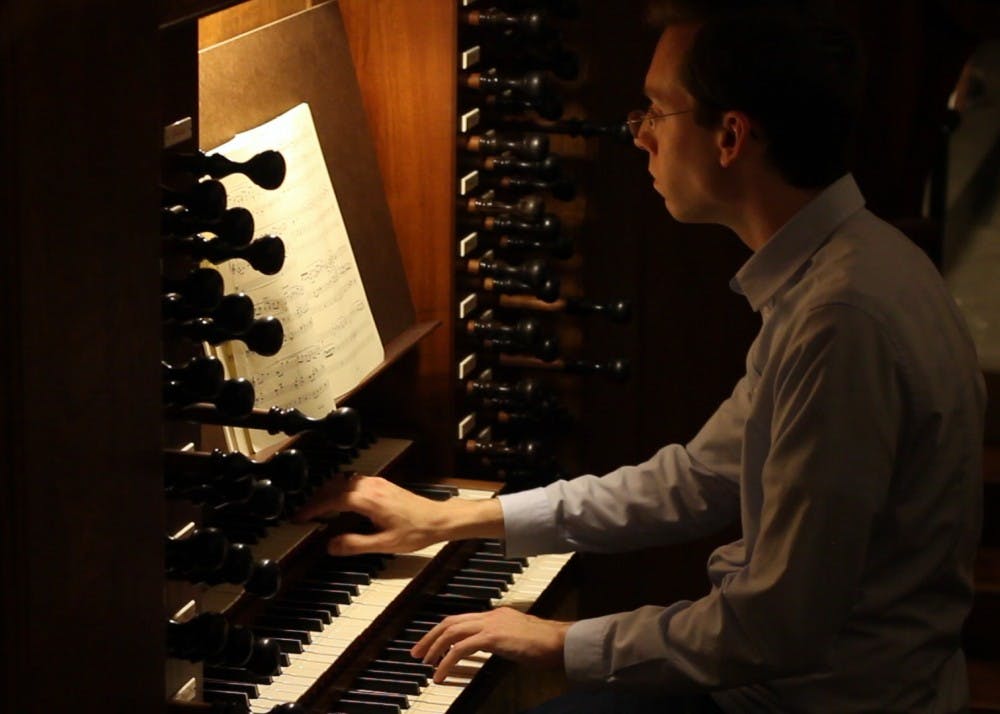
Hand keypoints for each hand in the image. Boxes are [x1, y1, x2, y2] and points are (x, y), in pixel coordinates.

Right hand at [293, 473, 444, 554]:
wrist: (438, 519)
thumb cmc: (415, 531)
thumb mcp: (384, 544)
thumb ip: (355, 544)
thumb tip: (331, 545)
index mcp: (368, 500)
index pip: (332, 500)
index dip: (313, 508)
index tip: (300, 517)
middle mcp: (371, 487)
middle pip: (335, 487)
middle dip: (317, 499)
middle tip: (304, 513)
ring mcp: (377, 483)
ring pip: (344, 482)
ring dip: (329, 492)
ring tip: (318, 508)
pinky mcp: (383, 484)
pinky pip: (355, 482)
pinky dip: (342, 489)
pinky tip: (341, 501)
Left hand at [411, 607, 571, 682]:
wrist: (561, 641)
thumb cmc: (546, 645)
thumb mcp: (519, 639)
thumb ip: (503, 640)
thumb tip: (493, 648)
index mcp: (496, 615)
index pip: (462, 619)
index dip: (443, 631)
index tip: (431, 644)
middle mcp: (491, 616)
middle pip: (451, 622)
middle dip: (431, 637)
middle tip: (417, 652)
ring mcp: (492, 624)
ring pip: (452, 632)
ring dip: (434, 648)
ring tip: (425, 664)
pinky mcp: (493, 637)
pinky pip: (460, 649)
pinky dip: (446, 661)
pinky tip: (440, 675)